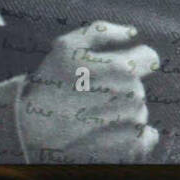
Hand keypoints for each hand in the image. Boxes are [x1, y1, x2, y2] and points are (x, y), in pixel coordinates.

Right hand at [18, 20, 160, 162]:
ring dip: (121, 113)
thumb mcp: (67, 45)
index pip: (149, 58)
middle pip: (138, 88)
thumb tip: (132, 33)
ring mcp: (131, 123)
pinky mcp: (129, 148)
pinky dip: (133, 138)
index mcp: (122, 68)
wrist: (30, 130)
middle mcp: (131, 95)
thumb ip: (102, 31)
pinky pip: (144, 138)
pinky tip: (110, 136)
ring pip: (139, 112)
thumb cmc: (49, 85)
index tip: (117, 70)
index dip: (135, 60)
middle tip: (91, 98)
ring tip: (92, 117)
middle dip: (120, 90)